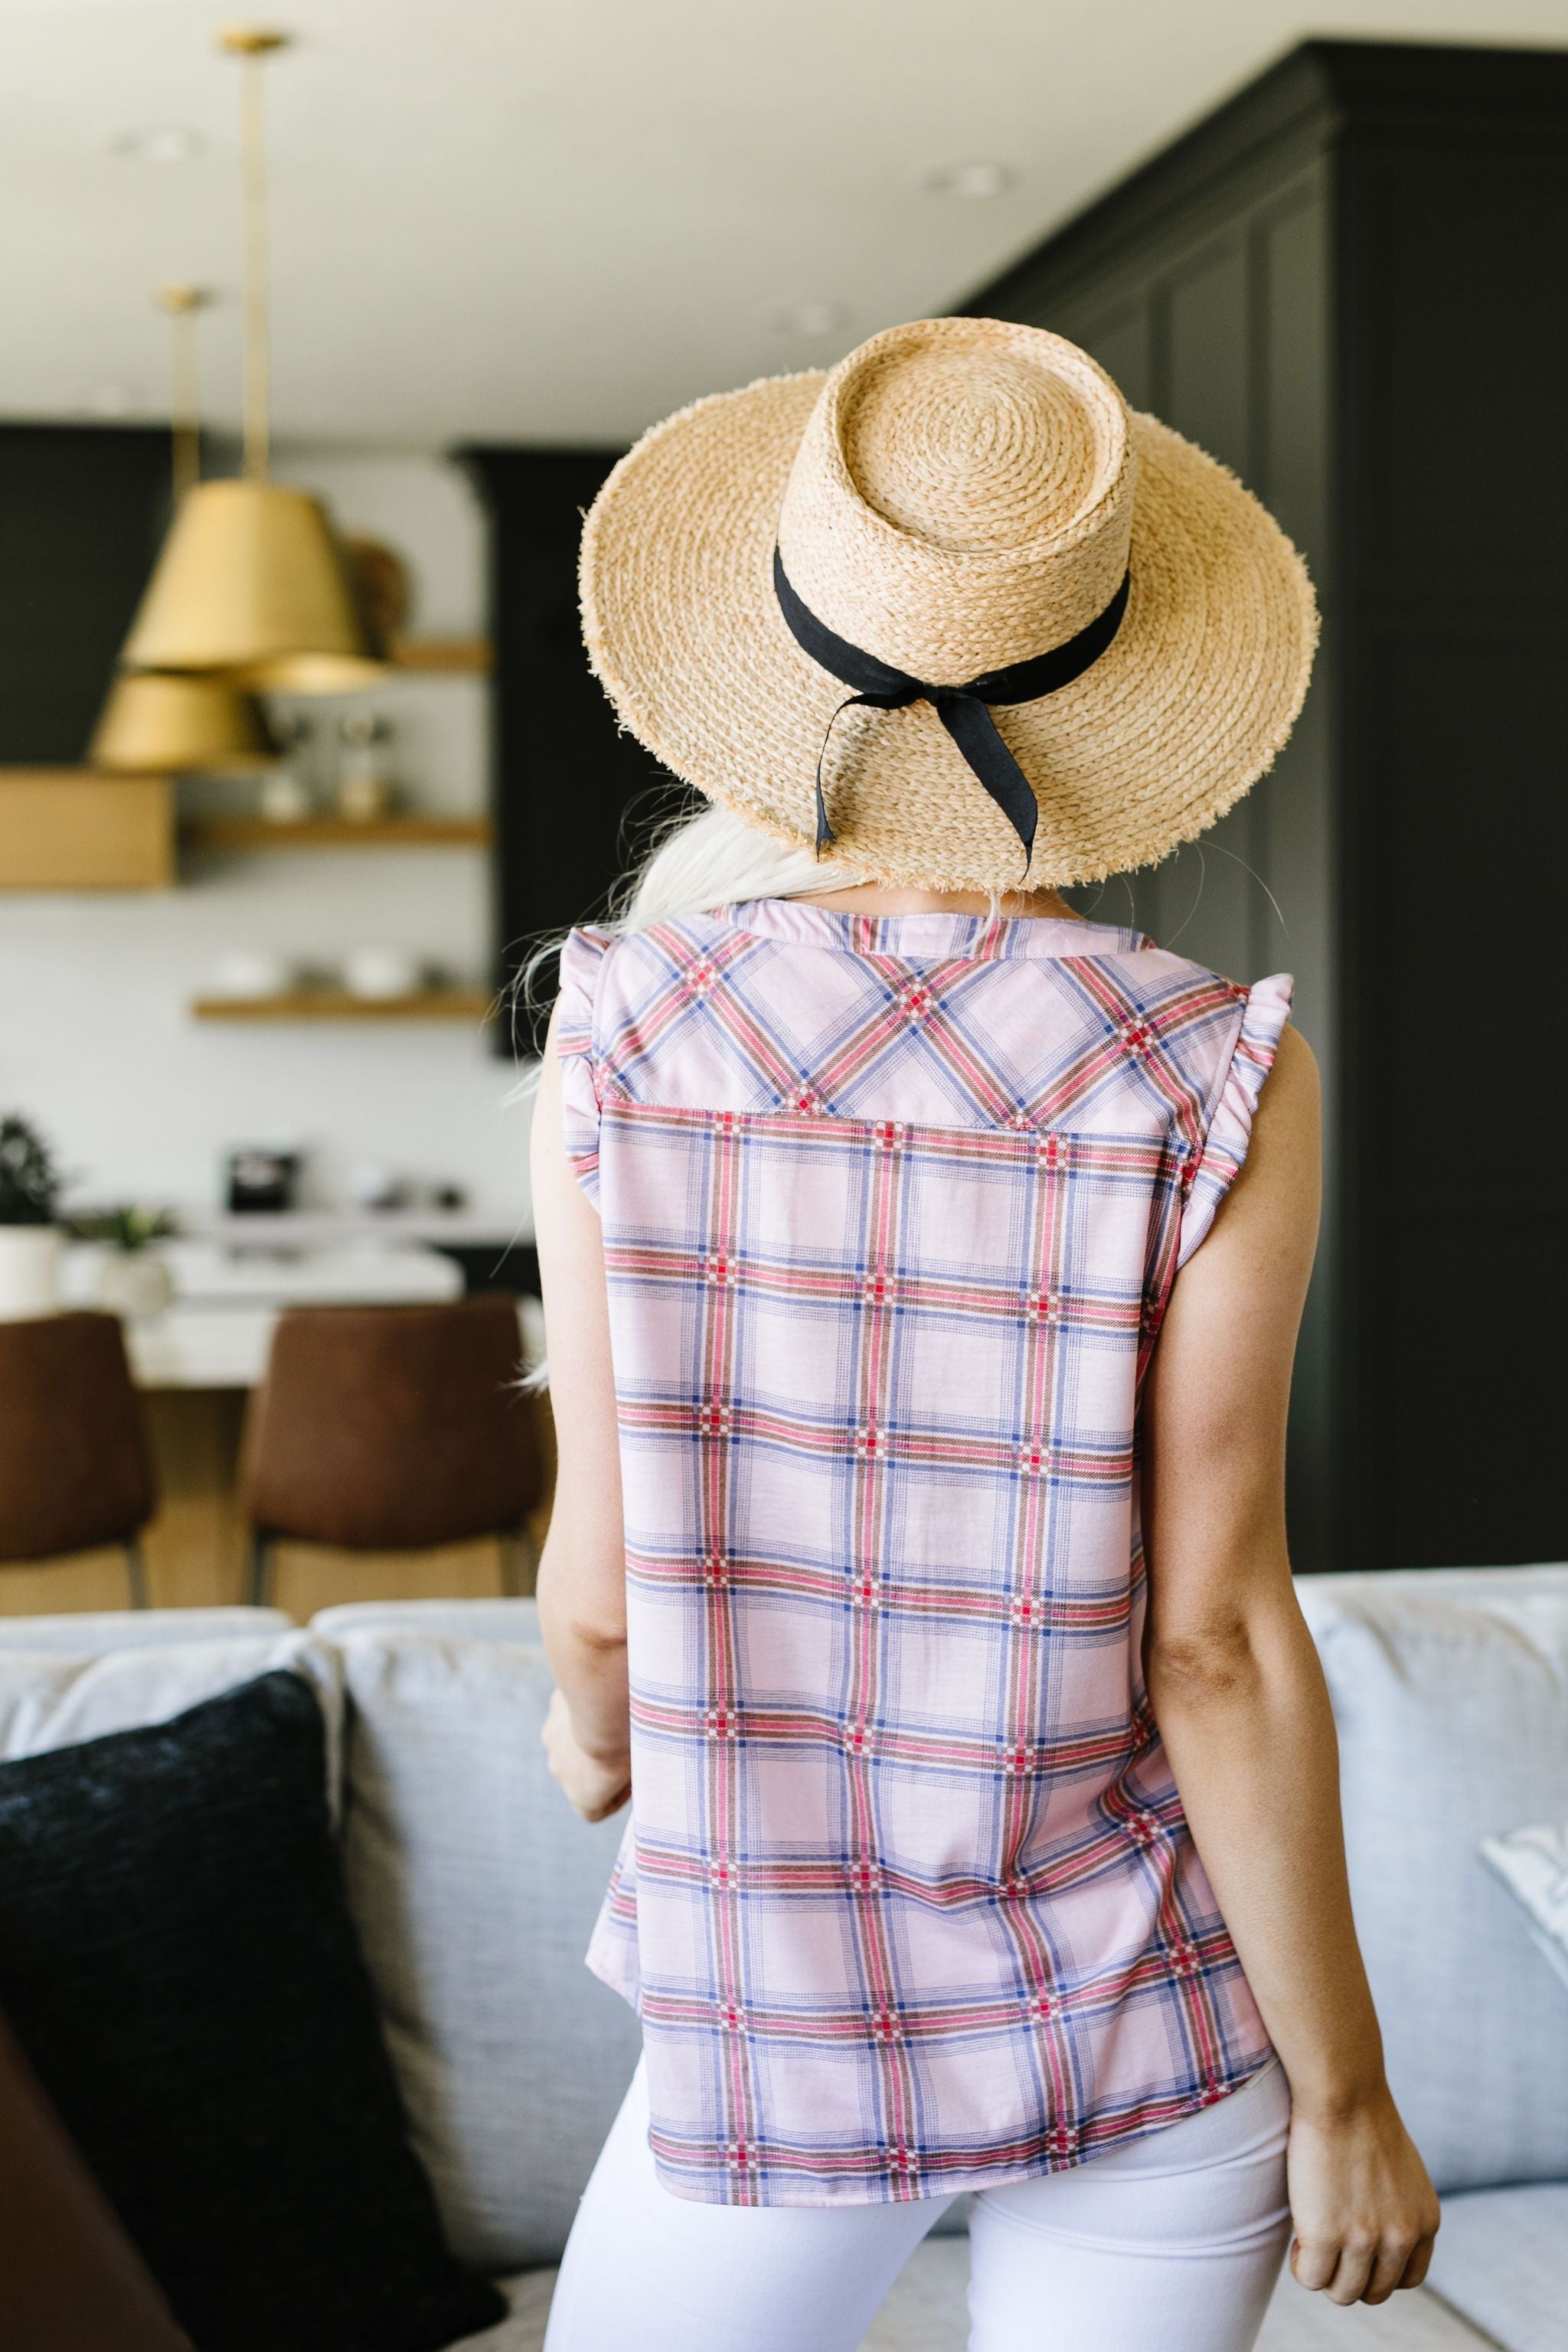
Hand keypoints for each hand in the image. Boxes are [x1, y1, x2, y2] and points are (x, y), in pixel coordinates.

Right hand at [541, 1689, 630, 1822]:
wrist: (608, 1705)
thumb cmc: (631, 1742)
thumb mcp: (642, 1767)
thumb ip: (635, 1774)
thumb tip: (641, 1767)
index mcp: (582, 1795)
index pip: (593, 1812)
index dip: (616, 1797)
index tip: (633, 1781)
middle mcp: (560, 1772)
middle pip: (582, 1773)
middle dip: (602, 1762)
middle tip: (628, 1746)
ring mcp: (553, 1740)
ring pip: (574, 1741)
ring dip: (591, 1736)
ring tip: (619, 1720)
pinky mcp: (555, 1710)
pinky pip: (572, 1713)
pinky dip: (587, 1708)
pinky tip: (609, 1697)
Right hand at [1287, 2085, 1440, 2304]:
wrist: (1341, 2091)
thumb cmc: (1361, 2117)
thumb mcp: (1400, 2171)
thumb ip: (1397, 2208)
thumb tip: (1373, 2236)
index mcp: (1424, 2222)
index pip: (1407, 2279)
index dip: (1377, 2270)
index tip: (1354, 2248)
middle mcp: (1401, 2238)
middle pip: (1373, 2292)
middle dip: (1348, 2275)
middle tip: (1327, 2243)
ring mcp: (1365, 2241)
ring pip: (1342, 2293)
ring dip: (1324, 2273)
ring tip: (1310, 2240)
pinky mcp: (1327, 2237)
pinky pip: (1311, 2278)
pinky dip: (1301, 2265)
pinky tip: (1299, 2238)